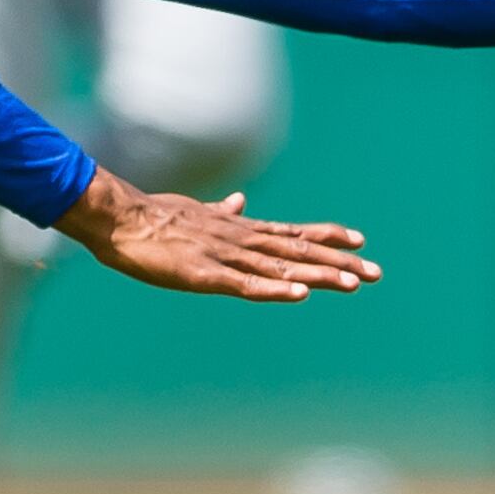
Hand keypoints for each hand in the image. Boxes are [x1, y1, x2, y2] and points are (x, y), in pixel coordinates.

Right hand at [55, 170, 378, 303]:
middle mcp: (239, 240)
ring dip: (317, 275)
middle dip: (339, 262)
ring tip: (352, 283)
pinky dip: (275, 287)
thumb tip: (240, 201)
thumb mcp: (194, 212)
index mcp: (236, 229)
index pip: (291, 232)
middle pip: (298, 251)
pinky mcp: (204, 274)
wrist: (118, 218)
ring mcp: (224, 256)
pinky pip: (246, 284)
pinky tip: (299, 292)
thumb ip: (220, 212)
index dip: (326, 237)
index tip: (360, 240)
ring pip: (280, 266)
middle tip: (377, 273)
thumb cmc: (151, 218)